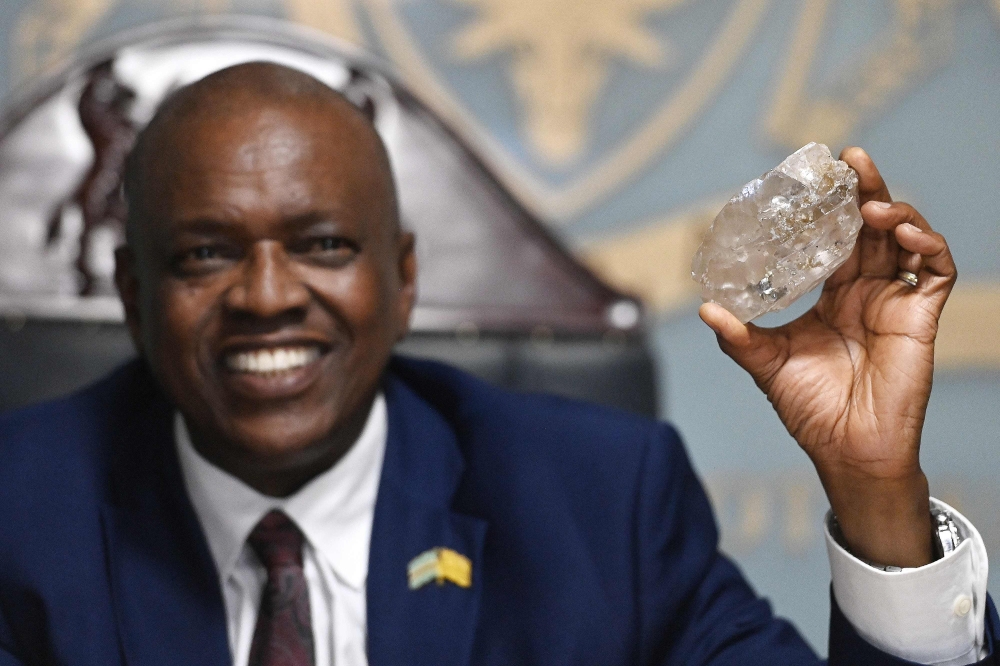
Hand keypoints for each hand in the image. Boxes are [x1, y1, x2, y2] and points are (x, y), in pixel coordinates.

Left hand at [700, 147, 956, 567]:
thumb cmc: (809, 408)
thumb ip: (738, 336)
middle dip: (865, 189)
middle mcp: (866, 291)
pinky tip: (903, 233)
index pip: (835, 237)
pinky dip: (926, 245)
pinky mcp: (921, 317)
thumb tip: (704, 308)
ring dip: (895, 212)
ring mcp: (896, 301)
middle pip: (871, 226)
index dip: (831, 206)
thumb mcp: (766, 363)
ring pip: (907, 238)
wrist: (846, 450)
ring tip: (870, 202)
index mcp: (832, 295)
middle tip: (850, 159)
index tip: (816, 175)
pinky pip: (936, 271)